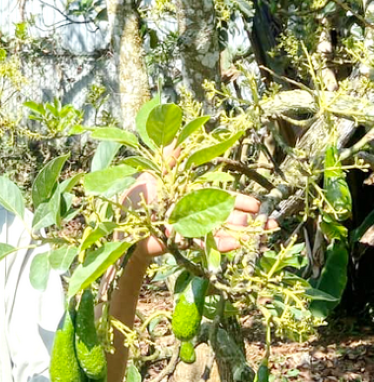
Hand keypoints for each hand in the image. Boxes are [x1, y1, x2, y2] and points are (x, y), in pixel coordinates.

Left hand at [123, 172, 276, 258]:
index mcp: (191, 196)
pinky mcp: (178, 242)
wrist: (117, 222)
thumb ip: (170, 158)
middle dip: (242, 218)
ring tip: (252, 233)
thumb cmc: (136, 196)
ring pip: (215, 230)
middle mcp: (192, 213)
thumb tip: (180, 136)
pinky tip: (233, 245)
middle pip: (222, 215)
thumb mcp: (153, 173)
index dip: (238, 201)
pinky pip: (199, 243)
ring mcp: (186, 228)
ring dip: (234, 232)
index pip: (219, 197)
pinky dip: (215, 245)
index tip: (257, 205)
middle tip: (265, 222)